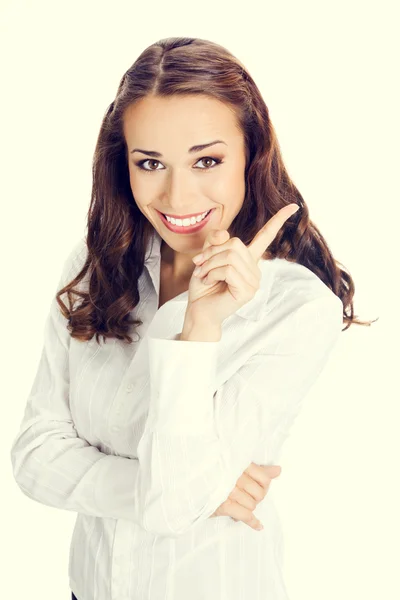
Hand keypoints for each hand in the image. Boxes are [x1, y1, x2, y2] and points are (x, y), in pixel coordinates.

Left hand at [188, 204, 298, 325]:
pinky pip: (229, 270)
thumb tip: (225, 233)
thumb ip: (214, 242)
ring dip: (210, 264)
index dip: (279, 220)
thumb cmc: (204, 285)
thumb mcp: (206, 258)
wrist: (199, 310)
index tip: (293, 206)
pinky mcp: (248, 291)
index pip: (266, 237)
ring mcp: (254, 282)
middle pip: (235, 244)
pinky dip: (213, 273)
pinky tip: (209, 282)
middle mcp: (255, 269)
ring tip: (203, 274)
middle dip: (212, 252)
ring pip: (230, 257)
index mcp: (249, 259)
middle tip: (199, 264)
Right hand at [209, 463, 281, 529]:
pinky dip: (253, 522)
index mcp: (238, 463)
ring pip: (252, 505)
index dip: (265, 486)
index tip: (259, 487)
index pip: (264, 478)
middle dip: (257, 498)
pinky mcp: (223, 505)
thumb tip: (279, 470)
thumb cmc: (215, 474)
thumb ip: (259, 470)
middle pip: (259, 494)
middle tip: (248, 497)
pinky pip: (245, 516)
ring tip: (239, 504)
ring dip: (248, 507)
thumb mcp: (236, 467)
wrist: (191, 484)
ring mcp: (228, 490)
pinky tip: (258, 525)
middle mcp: (234, 476)